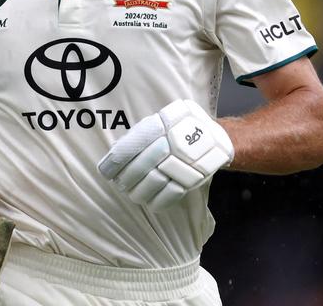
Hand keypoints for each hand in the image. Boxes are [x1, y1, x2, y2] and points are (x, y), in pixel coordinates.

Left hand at [96, 99, 233, 210]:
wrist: (216, 138)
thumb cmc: (181, 128)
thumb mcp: (162, 119)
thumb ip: (143, 133)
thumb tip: (118, 151)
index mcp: (161, 126)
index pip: (132, 146)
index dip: (116, 161)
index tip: (105, 171)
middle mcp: (172, 144)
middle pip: (141, 167)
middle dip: (126, 179)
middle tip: (120, 184)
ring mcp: (183, 162)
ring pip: (153, 183)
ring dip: (138, 192)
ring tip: (133, 194)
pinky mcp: (193, 179)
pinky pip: (170, 195)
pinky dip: (157, 201)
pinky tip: (150, 202)